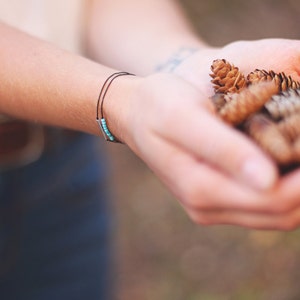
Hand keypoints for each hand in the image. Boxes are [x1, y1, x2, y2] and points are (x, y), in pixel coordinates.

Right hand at [122, 39, 299, 230]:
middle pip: (280, 213)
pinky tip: (286, 160)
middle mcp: (207, 206)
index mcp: (200, 188)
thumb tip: (267, 179)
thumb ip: (220, 149)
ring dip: (299, 187)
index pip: (273, 200)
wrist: (137, 114)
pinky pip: (260, 204)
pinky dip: (283, 187)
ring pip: (274, 213)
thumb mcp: (183, 117)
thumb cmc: (157, 106)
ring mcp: (211, 206)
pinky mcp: (215, 198)